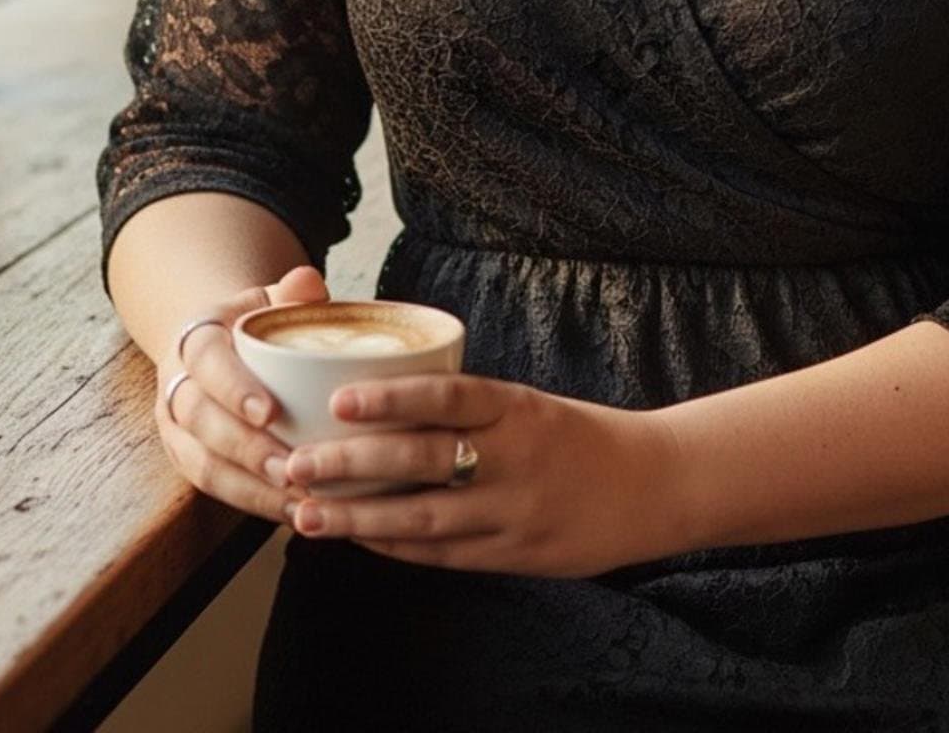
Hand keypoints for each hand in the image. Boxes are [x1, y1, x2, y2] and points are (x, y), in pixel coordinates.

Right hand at [153, 264, 329, 523]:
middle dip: (247, 449)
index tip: (270, 412)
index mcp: (194, 338)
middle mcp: (175, 384)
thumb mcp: (269, 299)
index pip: (207, 361)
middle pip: (201, 421)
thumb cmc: (255, 323)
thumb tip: (308, 282)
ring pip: (203, 464)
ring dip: (250, 486)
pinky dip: (252, 502)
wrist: (217, 345)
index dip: (234, 388)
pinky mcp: (187, 460)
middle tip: (293, 468)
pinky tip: (291, 510)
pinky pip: (214, 488)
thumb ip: (291, 292)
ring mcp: (176, 428)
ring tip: (297, 498)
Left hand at [279, 374, 685, 578]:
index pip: (448, 396)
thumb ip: (471, 410)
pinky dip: (397, 547)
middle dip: (351, 464)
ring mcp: (514, 511)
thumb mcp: (530, 406)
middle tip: (296, 464)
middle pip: (421, 459)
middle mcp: (514, 458)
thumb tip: (389, 404)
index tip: (340, 400)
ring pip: (422, 516)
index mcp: (517, 408)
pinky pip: (444, 552)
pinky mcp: (516, 554)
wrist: (652, 484)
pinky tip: (359, 541)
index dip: (392, 398)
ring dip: (358, 518)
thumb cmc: (580, 437)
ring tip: (306, 514)